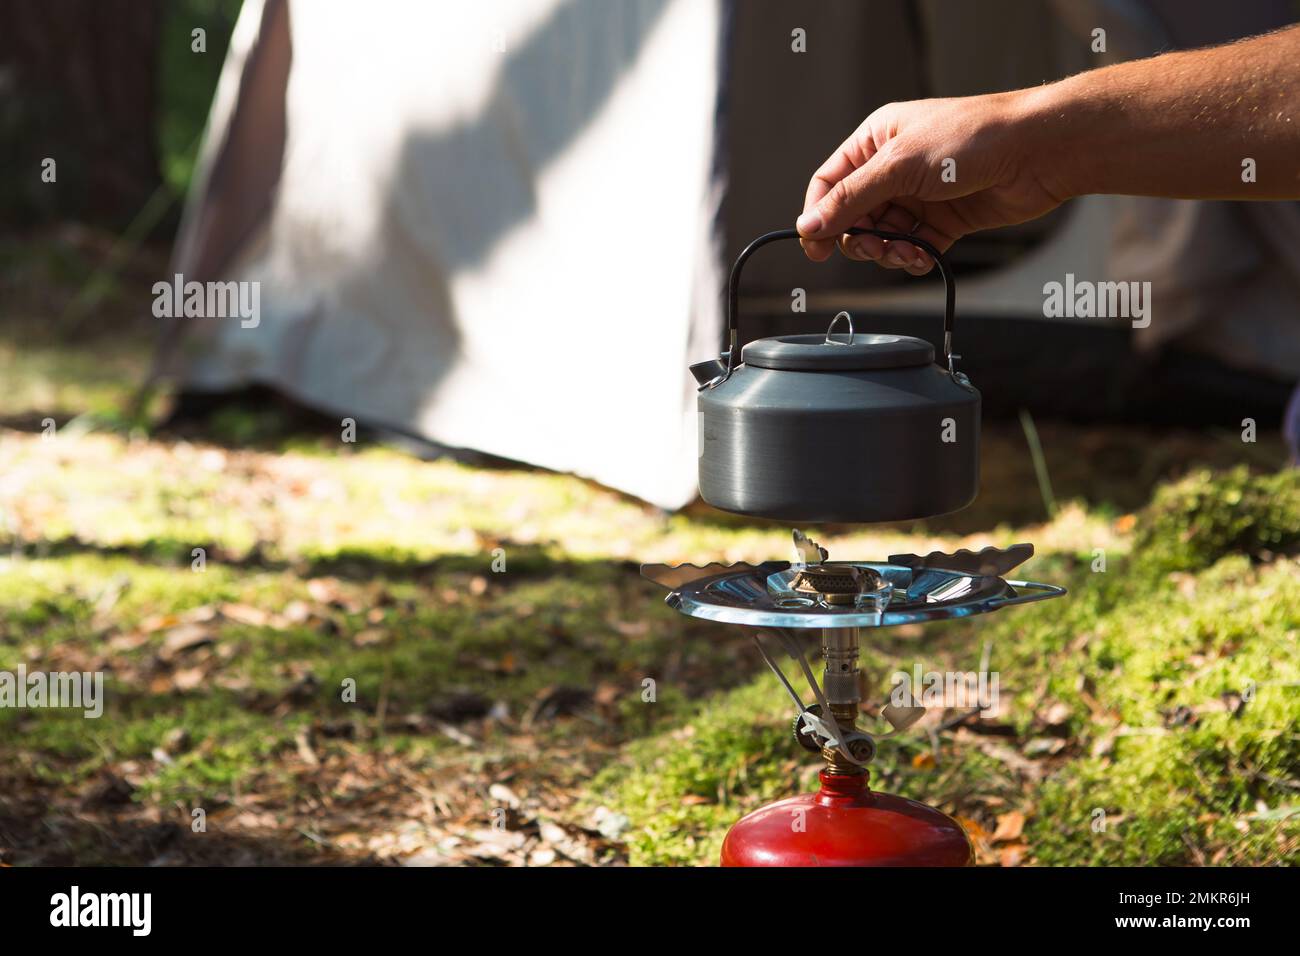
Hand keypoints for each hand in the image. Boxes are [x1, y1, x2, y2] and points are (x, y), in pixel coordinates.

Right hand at [795, 92, 1066, 274]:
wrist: (1037, 151)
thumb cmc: (973, 138)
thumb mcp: (899, 165)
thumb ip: (851, 199)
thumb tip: (809, 225)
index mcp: (877, 140)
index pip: (830, 183)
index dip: (818, 216)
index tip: (815, 247)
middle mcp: (895, 167)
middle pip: (854, 216)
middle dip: (859, 238)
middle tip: (872, 249)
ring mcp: (920, 195)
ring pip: (883, 236)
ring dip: (887, 252)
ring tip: (903, 253)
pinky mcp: (945, 219)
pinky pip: (914, 247)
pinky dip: (912, 258)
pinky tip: (921, 258)